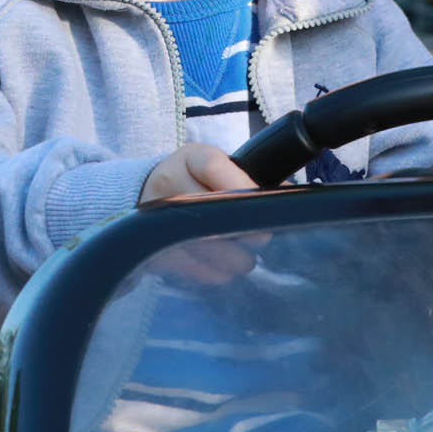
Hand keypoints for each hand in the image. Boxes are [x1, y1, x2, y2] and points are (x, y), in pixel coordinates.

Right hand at [142, 145, 259, 284]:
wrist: (145, 196)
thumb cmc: (196, 182)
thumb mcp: (217, 168)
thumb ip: (248, 178)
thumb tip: (287, 192)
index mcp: (190, 158)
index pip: (214, 167)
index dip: (242, 186)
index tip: (264, 205)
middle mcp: (168, 182)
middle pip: (208, 208)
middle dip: (242, 228)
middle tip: (262, 238)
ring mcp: (156, 216)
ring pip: (201, 242)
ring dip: (231, 257)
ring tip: (245, 259)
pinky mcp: (154, 246)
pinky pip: (189, 266)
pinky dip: (213, 272)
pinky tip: (223, 269)